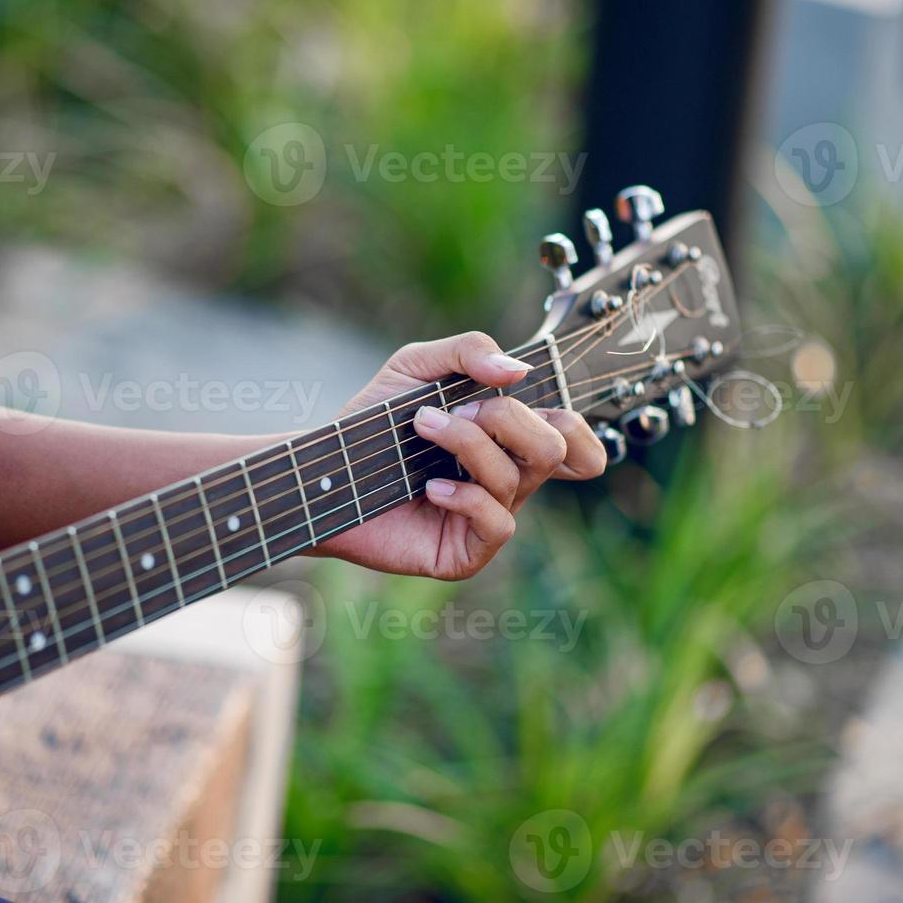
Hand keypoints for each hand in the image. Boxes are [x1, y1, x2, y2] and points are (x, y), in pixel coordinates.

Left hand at [319, 332, 606, 579]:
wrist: (324, 470)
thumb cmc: (373, 422)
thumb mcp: (416, 365)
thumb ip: (468, 351)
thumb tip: (519, 371)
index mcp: (508, 441)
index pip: (577, 441)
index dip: (577, 424)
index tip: (527, 397)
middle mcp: (508, 481)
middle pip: (554, 448)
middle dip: (506, 418)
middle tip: (455, 409)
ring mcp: (488, 518)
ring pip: (516, 477)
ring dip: (466, 442)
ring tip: (421, 427)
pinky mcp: (465, 552)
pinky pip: (498, 523)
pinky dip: (466, 496)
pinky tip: (430, 486)